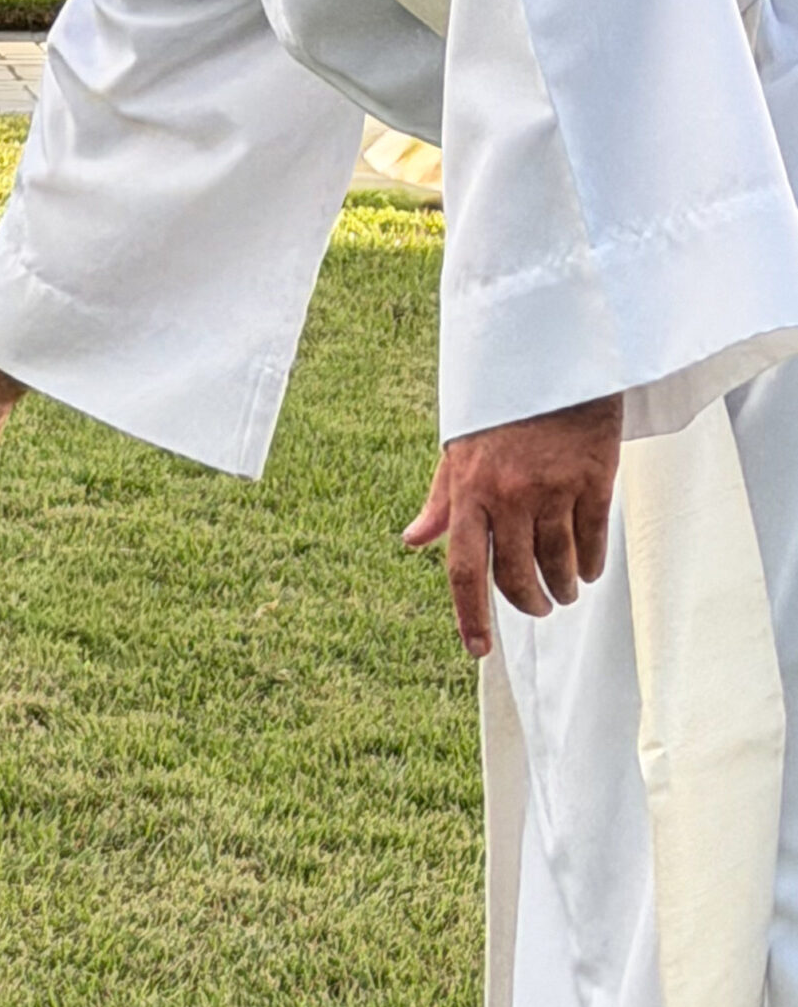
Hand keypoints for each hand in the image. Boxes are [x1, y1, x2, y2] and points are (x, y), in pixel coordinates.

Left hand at [403, 394, 623, 657]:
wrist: (553, 357)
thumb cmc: (501, 407)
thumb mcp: (459, 447)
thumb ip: (441, 499)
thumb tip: (413, 540)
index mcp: (468, 490)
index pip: (464, 568)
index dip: (471, 615)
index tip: (479, 649)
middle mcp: (508, 496)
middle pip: (516, 576)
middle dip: (528, 602)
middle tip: (539, 608)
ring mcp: (552, 489)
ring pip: (558, 565)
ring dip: (563, 587)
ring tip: (565, 591)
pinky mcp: (593, 479)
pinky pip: (593, 541)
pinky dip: (591, 564)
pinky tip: (589, 569)